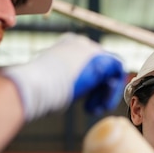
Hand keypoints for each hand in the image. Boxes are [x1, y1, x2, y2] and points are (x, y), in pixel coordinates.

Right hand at [0, 33, 125, 120]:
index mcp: (65, 47)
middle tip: (90, 107)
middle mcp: (80, 44)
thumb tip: (60, 94)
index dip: (88, 85)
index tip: (84, 101)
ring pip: (110, 70)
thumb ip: (64, 83)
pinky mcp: (102, 58)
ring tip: (95, 109)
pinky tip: (101, 105)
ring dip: (105, 93)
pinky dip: (112, 91)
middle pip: (100, 66)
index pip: (85, 63)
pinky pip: (117, 72)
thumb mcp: (49, 82)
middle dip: (98, 89)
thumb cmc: (36, 89)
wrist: (36, 83)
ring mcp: (91, 48)